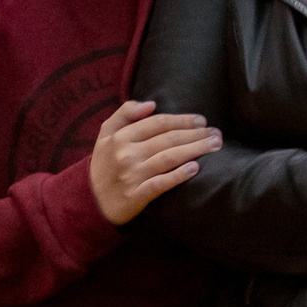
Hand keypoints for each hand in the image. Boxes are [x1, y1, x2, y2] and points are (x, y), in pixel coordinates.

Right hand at [89, 100, 220, 225]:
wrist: (89, 202)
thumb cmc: (104, 165)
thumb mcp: (105, 135)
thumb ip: (124, 114)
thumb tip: (151, 104)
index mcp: (120, 137)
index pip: (158, 123)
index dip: (182, 119)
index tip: (202, 120)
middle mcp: (126, 154)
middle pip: (168, 139)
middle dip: (196, 134)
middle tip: (217, 133)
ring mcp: (132, 176)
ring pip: (169, 158)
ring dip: (195, 150)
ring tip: (215, 146)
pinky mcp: (136, 196)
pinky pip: (160, 184)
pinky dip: (178, 175)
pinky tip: (195, 168)